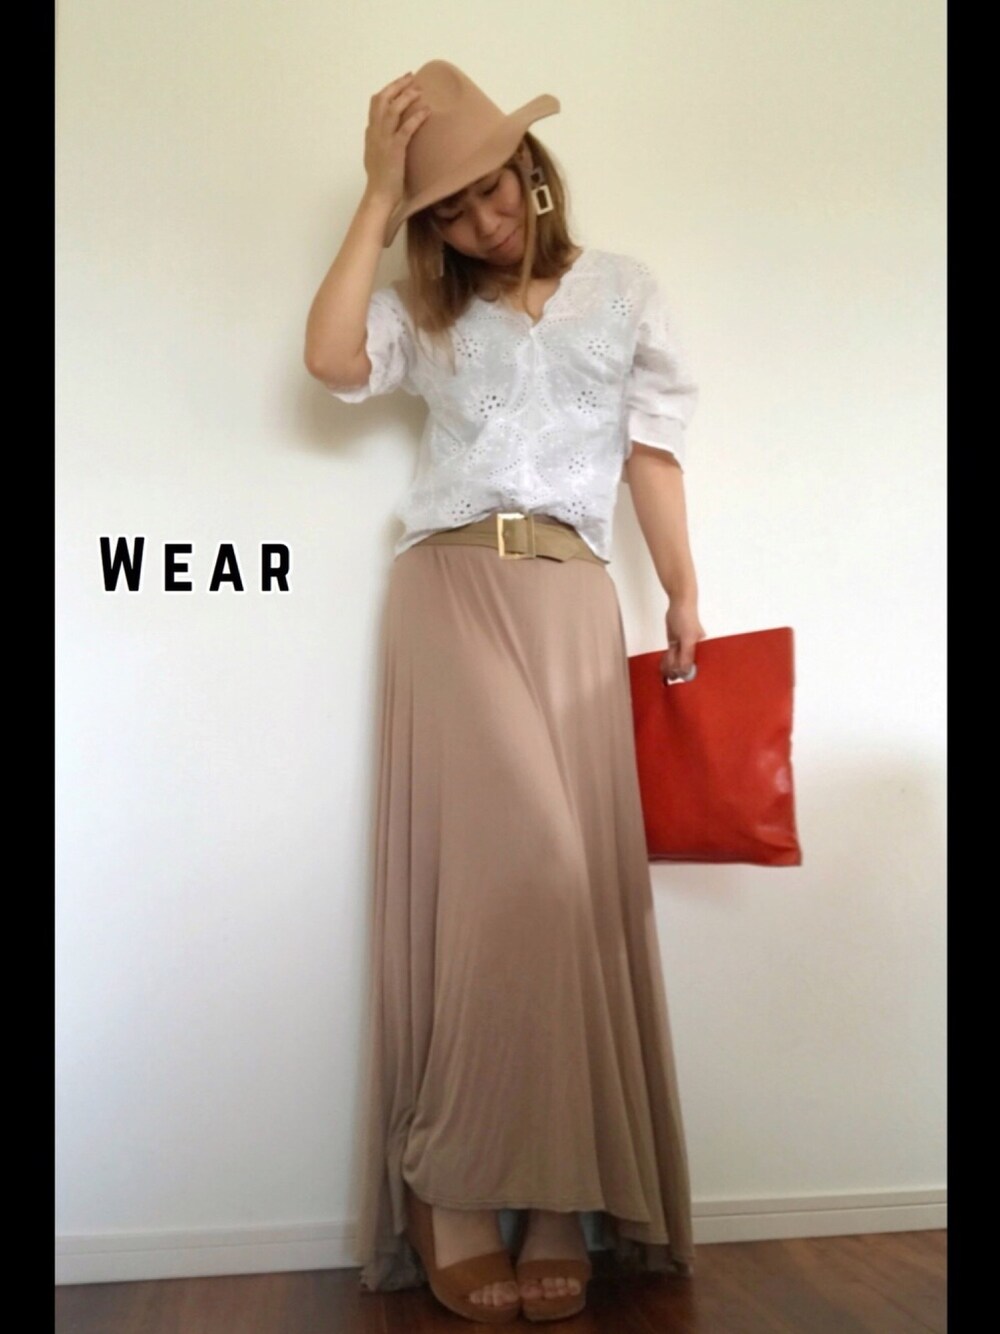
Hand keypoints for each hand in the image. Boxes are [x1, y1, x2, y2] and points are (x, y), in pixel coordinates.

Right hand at [363, 73, 430, 207]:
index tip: (402, 82)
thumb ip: (378, 142)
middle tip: (412, 78)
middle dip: (397, 86)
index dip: (389, 89)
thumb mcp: (375, 156)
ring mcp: (383, 141)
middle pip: (382, 99)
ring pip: (392, 109)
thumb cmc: (381, 181)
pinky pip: (405, 128)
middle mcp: (374, 133)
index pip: (376, 103)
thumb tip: (383, 133)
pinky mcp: (394, 150)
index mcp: (370, 133)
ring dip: (407, 97)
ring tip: (420, 91)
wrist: (379, 196)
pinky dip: (416, 117)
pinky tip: (426, 111)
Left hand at [660, 598, 704, 683]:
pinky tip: (662, 668)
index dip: (687, 674)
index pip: (694, 667)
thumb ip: (687, 655)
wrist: (679, 605)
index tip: (679, 679)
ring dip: (669, 667)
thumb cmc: (687, 618)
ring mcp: (683, 647)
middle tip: (669, 676)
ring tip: (664, 673)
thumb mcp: (688, 639)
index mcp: (701, 650)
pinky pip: (671, 656)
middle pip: (684, 666)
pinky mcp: (675, 644)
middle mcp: (693, 650)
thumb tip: (685, 671)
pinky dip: (666, 661)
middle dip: (676, 672)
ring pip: (676, 662)